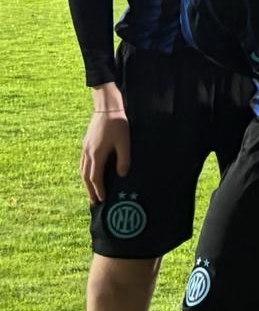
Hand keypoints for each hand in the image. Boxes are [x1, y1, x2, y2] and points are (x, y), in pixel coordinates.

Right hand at [81, 84, 130, 203]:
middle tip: (94, 201)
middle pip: (85, 176)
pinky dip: (84, 172)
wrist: (106, 108)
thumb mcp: (125, 143)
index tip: (102, 199)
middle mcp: (87, 153)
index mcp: (97, 154)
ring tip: (91, 192)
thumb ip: (124, 160)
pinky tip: (89, 175)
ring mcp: (85, 148)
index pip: (95, 177)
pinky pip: (82, 162)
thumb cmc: (118, 125)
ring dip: (86, 182)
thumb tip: (121, 175)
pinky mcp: (85, 144)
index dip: (99, 189)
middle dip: (90, 190)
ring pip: (82, 170)